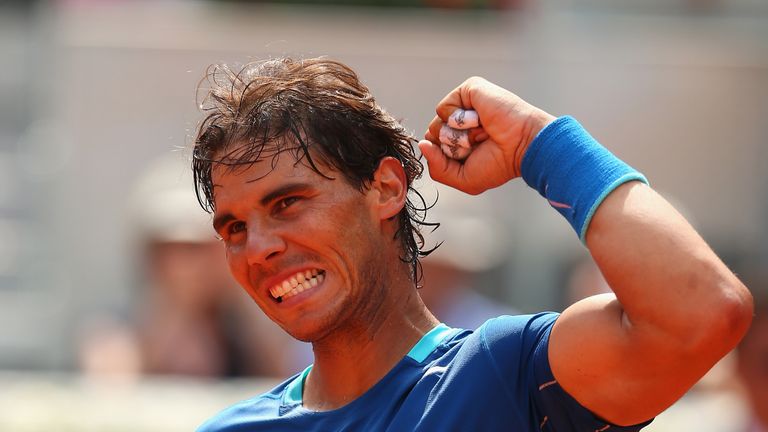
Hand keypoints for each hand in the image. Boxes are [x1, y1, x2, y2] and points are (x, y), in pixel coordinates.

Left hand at [418, 77, 555, 194]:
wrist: (522, 147)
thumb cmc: (500, 163)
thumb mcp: (463, 178)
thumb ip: (437, 167)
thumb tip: (423, 144)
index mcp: (460, 139)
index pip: (433, 146)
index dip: (446, 156)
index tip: (471, 157)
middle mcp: (460, 121)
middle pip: (433, 134)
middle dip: (452, 146)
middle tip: (478, 144)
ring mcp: (464, 104)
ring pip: (437, 122)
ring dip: (458, 135)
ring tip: (481, 133)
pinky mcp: (469, 90)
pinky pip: (444, 107)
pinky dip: (459, 119)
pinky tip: (480, 121)